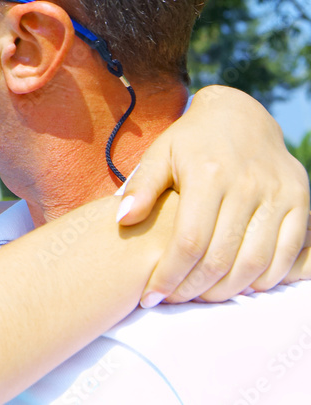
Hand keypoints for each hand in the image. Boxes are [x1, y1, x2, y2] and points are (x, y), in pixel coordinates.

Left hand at [115, 85, 309, 304]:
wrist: (240, 115)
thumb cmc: (191, 141)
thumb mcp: (160, 154)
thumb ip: (141, 187)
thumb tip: (122, 220)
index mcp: (208, 173)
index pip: (189, 241)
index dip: (169, 275)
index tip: (151, 296)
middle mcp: (247, 184)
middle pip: (222, 257)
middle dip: (194, 289)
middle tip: (175, 300)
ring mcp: (278, 193)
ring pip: (256, 262)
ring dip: (228, 290)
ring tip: (202, 296)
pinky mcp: (300, 200)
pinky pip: (288, 253)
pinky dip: (264, 277)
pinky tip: (238, 284)